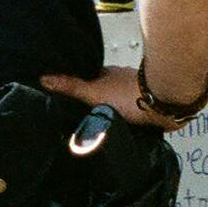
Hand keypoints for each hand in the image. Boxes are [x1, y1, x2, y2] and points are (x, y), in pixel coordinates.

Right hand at [42, 65, 198, 128]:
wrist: (163, 102)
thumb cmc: (128, 95)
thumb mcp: (93, 92)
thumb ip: (71, 87)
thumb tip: (44, 78)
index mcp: (109, 75)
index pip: (90, 80)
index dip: (81, 89)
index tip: (70, 99)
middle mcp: (124, 82)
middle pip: (107, 92)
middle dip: (99, 103)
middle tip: (86, 118)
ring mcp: (138, 94)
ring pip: (122, 104)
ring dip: (116, 113)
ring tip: (103, 129)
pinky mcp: (151, 108)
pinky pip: (137, 115)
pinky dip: (131, 121)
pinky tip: (126, 131)